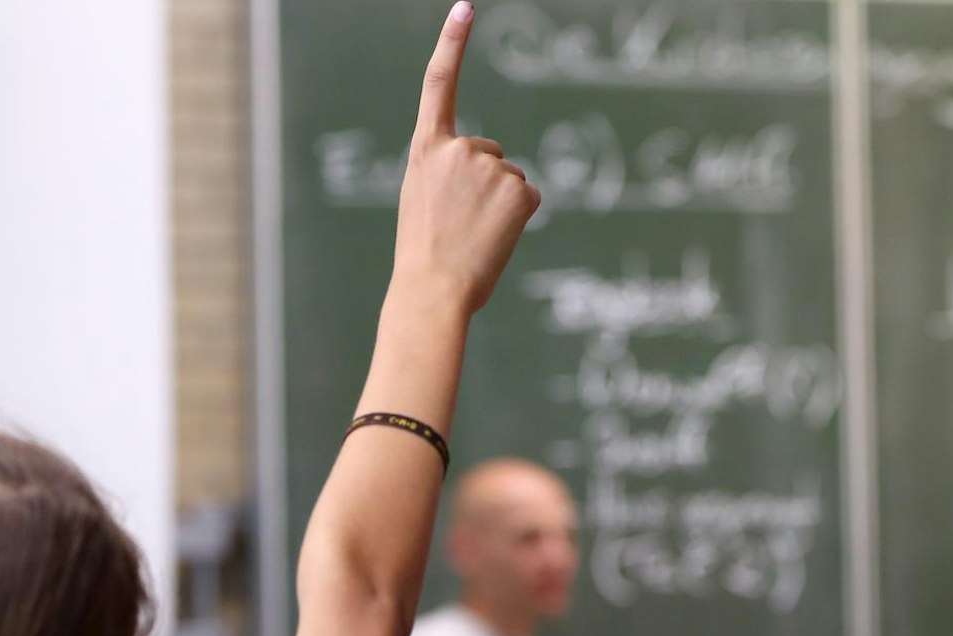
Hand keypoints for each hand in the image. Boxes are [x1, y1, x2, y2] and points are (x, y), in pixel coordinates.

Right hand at [391, 1, 541, 315]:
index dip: (453, 43)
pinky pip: (528, 196)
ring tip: (474, 233)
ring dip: (500, 204)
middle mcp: (459, 148)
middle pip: (489, 153)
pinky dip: (518, 217)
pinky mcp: (519, 187)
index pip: (439, 85)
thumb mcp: (424, 201)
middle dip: (483, 184)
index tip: (466, 7)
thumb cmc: (425, 255)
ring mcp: (491, 165)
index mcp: (426, 150)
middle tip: (461, 223)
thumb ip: (449, 173)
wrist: (433, 290)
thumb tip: (496, 176)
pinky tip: (496, 236)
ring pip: (509, 178)